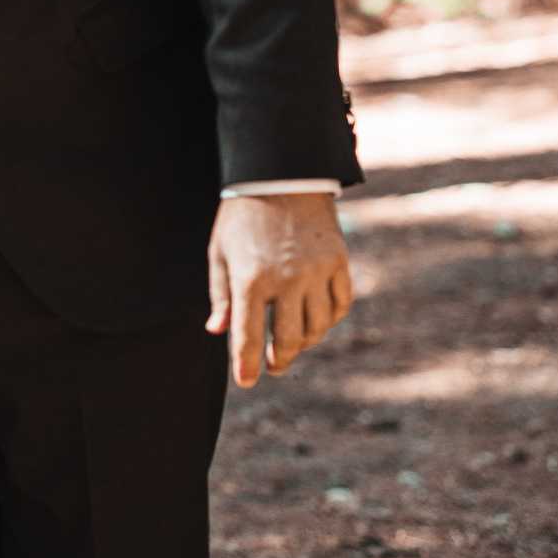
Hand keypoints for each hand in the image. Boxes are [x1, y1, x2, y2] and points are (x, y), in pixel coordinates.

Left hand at [207, 189, 354, 388]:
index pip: (248, 335)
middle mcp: (286, 279)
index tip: (247, 382)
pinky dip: (330, 318)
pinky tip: (317, 320)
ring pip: (318, 326)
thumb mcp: (220, 252)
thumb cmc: (242, 217)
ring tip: (293, 342)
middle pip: (288, 339)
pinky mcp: (338, 261)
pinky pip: (340, 304)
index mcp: (250, 278)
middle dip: (279, 359)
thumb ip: (220, 294)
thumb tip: (217, 332)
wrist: (281, 175)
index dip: (246, 364)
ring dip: (305, 341)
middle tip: (273, 366)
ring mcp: (316, 271)